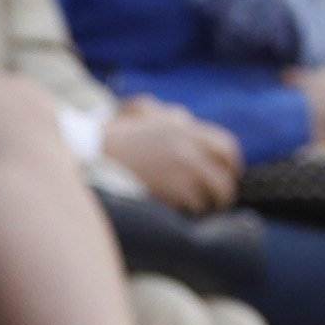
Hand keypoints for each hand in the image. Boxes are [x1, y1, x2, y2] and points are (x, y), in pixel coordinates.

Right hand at [101, 99, 242, 212]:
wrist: (91, 153)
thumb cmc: (114, 135)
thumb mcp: (146, 112)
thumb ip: (172, 116)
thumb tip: (188, 122)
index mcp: (185, 128)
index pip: (227, 147)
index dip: (232, 165)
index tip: (228, 176)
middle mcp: (188, 147)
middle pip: (224, 176)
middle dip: (224, 192)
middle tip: (218, 201)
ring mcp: (181, 170)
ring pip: (213, 194)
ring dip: (208, 205)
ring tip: (199, 211)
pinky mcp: (169, 191)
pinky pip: (193, 206)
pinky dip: (189, 212)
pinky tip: (178, 212)